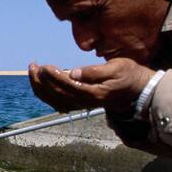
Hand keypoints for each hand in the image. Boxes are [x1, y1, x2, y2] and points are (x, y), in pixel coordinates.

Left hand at [28, 58, 153, 112]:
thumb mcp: (117, 67)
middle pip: (57, 95)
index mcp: (94, 93)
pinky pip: (59, 103)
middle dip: (42, 82)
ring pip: (55, 101)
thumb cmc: (129, 74)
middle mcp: (85, 102)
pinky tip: (40, 85)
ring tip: (33, 72)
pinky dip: (47, 96)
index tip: (44, 66)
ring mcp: (82, 104)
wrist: (138, 90)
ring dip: (41, 88)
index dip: (54, 77)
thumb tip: (74, 73)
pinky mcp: (81, 103)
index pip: (68, 86)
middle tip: (33, 66)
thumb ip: (95, 71)